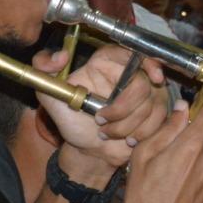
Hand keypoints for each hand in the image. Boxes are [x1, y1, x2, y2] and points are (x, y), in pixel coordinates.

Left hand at [35, 45, 169, 172]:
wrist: (87, 149)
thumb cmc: (70, 120)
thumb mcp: (48, 94)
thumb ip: (43, 68)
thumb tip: (60, 56)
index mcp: (106, 61)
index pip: (133, 53)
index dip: (148, 63)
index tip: (153, 77)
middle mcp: (130, 74)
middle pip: (142, 85)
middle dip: (122, 110)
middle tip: (100, 121)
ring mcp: (147, 94)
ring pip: (152, 105)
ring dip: (128, 126)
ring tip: (108, 133)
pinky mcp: (155, 113)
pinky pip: (160, 120)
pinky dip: (142, 133)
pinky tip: (128, 139)